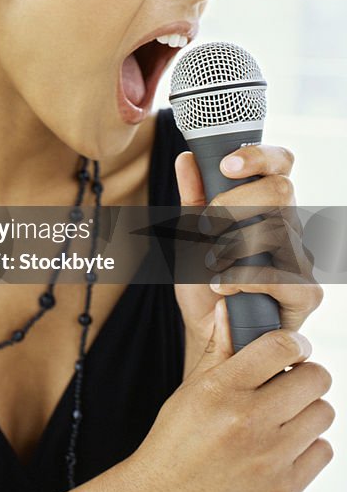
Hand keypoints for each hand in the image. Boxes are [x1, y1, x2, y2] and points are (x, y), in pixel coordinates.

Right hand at [122, 300, 333, 491]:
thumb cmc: (176, 440)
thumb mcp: (190, 390)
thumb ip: (219, 351)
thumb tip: (229, 310)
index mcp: (221, 391)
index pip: (281, 347)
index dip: (293, 343)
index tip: (291, 348)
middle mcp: (248, 421)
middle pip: (315, 379)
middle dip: (305, 375)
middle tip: (288, 381)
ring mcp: (271, 456)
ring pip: (323, 413)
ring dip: (307, 410)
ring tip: (282, 415)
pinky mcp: (285, 486)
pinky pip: (323, 449)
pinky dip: (308, 444)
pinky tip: (283, 443)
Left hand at [174, 145, 321, 366]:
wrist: (210, 334)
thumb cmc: (203, 283)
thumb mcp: (188, 237)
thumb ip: (191, 198)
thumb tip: (186, 159)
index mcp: (265, 207)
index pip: (280, 166)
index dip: (258, 157)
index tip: (226, 165)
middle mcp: (289, 228)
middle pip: (283, 189)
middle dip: (236, 202)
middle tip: (207, 224)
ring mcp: (301, 260)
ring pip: (278, 229)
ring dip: (233, 245)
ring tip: (210, 262)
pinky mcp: (305, 295)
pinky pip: (282, 277)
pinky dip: (243, 278)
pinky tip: (221, 284)